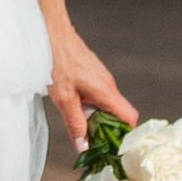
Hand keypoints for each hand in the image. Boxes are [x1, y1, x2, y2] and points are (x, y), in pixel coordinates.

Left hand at [47, 25, 132, 154]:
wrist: (51, 32)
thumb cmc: (57, 60)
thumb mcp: (63, 99)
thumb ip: (75, 124)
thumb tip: (84, 146)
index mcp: (107, 92)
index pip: (130, 118)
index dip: (125, 135)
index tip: (112, 148)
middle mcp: (108, 85)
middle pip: (118, 114)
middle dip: (107, 130)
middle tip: (90, 142)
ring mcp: (101, 78)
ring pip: (106, 105)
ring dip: (95, 118)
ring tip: (78, 126)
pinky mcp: (92, 74)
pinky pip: (97, 96)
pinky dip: (89, 106)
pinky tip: (72, 107)